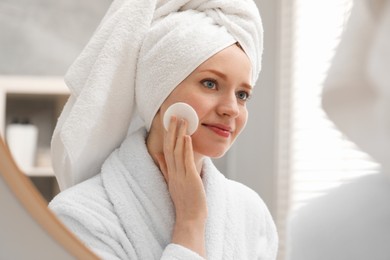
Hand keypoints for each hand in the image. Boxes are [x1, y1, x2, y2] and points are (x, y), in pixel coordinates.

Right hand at [156, 116, 206, 256]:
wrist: (190, 220)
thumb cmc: (186, 204)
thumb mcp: (175, 185)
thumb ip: (169, 172)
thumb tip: (164, 161)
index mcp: (171, 174)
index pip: (167, 151)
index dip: (167, 137)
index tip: (168, 124)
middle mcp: (173, 172)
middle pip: (169, 147)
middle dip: (171, 131)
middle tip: (173, 115)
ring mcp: (180, 175)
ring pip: (176, 151)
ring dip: (178, 134)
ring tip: (181, 120)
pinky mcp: (189, 179)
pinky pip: (185, 161)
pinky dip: (185, 148)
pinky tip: (186, 137)